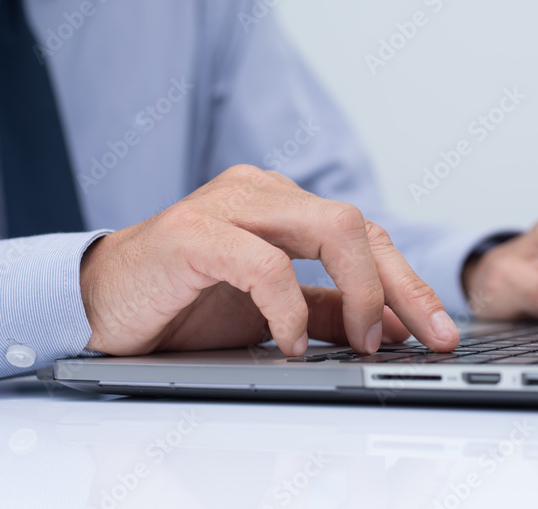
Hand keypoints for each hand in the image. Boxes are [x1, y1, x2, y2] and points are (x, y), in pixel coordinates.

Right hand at [78, 164, 459, 356]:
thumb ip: (326, 312)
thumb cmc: (181, 303)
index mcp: (282, 206)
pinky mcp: (191, 233)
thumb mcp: (270, 314)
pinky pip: (264, 263)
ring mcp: (227, 206)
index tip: (439, 330)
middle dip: (402, 286)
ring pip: (328, 227)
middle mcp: (261, 193)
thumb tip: (392, 327)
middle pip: (357, 225)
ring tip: (367, 342)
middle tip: (429, 337)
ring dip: (361, 290)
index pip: (364, 235)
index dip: (407, 282)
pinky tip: (292, 344)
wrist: (98, 304)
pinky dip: (289, 308)